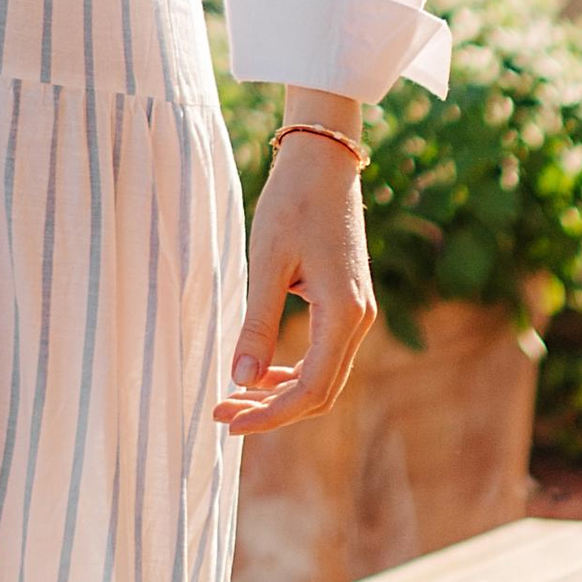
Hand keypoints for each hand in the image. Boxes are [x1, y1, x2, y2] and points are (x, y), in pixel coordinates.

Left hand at [213, 105, 375, 436]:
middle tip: (221, 414)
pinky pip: (324, 354)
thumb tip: (241, 380)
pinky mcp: (349, 302)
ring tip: (234, 396)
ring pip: (323, 376)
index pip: (310, 389)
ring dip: (280, 392)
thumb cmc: (292, 203)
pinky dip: (293, 369)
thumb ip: (258, 323)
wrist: (323, 160)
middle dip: (271, 409)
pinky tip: (261, 371)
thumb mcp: (268, 261)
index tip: (228, 421)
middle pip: (320, 392)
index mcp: (344, 313)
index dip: (269, 414)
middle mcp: (360, 320)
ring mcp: (358, 312)